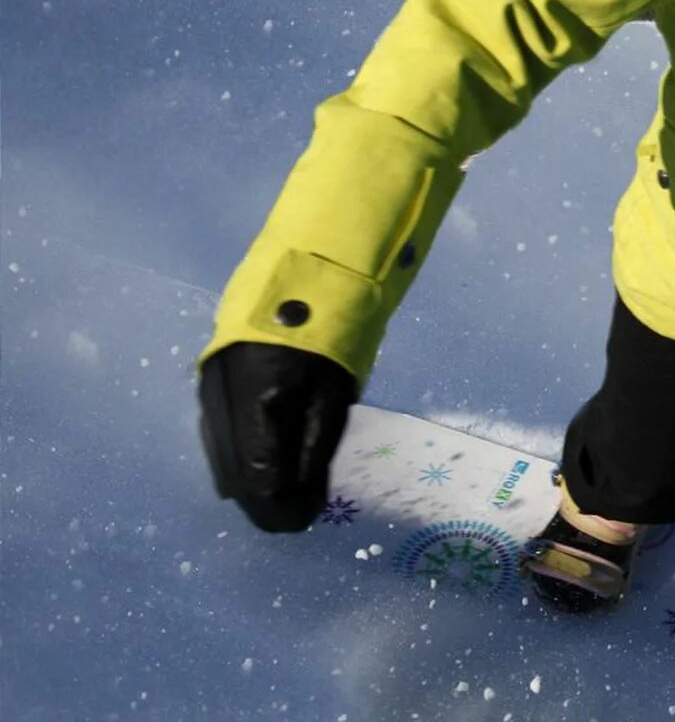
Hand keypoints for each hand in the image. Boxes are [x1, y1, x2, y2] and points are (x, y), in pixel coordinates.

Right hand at [198, 342, 357, 531]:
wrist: (300, 287)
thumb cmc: (328, 345)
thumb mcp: (332, 400)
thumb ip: (314, 452)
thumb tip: (302, 503)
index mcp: (254, 405)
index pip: (259, 477)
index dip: (279, 508)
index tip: (303, 523)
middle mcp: (219, 405)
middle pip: (234, 475)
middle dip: (264, 501)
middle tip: (297, 514)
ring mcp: (207, 397)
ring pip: (223, 461)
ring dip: (250, 483)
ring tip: (284, 494)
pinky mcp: (207, 392)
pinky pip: (220, 442)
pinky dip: (240, 461)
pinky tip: (262, 468)